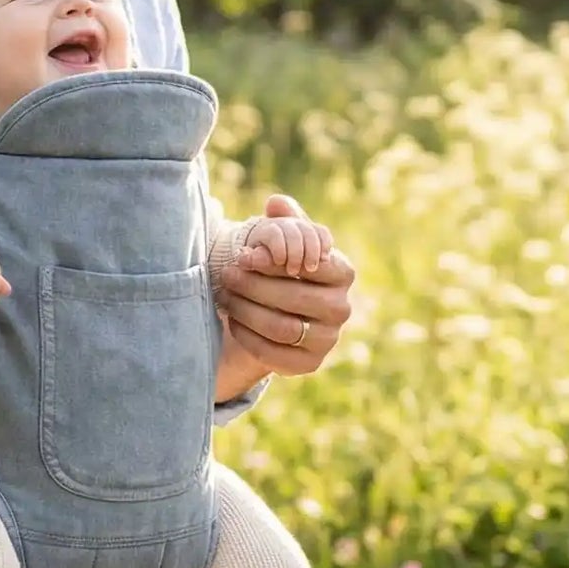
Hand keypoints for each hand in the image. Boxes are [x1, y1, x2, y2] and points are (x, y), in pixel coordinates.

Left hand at [216, 193, 354, 381]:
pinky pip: (274, 353)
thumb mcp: (285, 242)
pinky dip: (247, 335)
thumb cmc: (282, 270)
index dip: (274, 261)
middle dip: (254, 285)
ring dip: (246, 310)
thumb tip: (275, 203)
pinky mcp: (310, 363)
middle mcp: (342, 308)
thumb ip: (284, 221)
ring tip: (225, 295)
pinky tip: (231, 320)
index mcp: (343, 272)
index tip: (244, 255)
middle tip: (226, 274)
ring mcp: (329, 339)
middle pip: (294, 297)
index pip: (311, 264)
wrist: (280, 313)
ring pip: (281, 326)